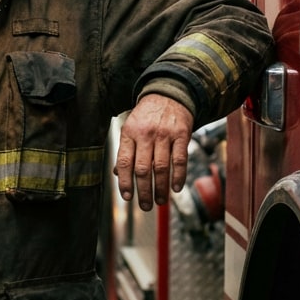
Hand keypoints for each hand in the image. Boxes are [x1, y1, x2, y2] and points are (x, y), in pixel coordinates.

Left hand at [114, 94, 192, 211]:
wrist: (169, 94)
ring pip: (161, 167)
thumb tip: (117, 173)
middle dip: (144, 191)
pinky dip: (178, 176)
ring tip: (160, 201)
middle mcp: (146, 134)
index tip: (127, 197)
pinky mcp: (182, 135)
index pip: (124, 162)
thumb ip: (125, 150)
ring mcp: (164, 135)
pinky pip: (180, 160)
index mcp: (129, 133)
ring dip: (161, 188)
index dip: (125, 182)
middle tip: (145, 206)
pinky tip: (176, 188)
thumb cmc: (147, 115)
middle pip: (143, 169)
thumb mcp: (130, 127)